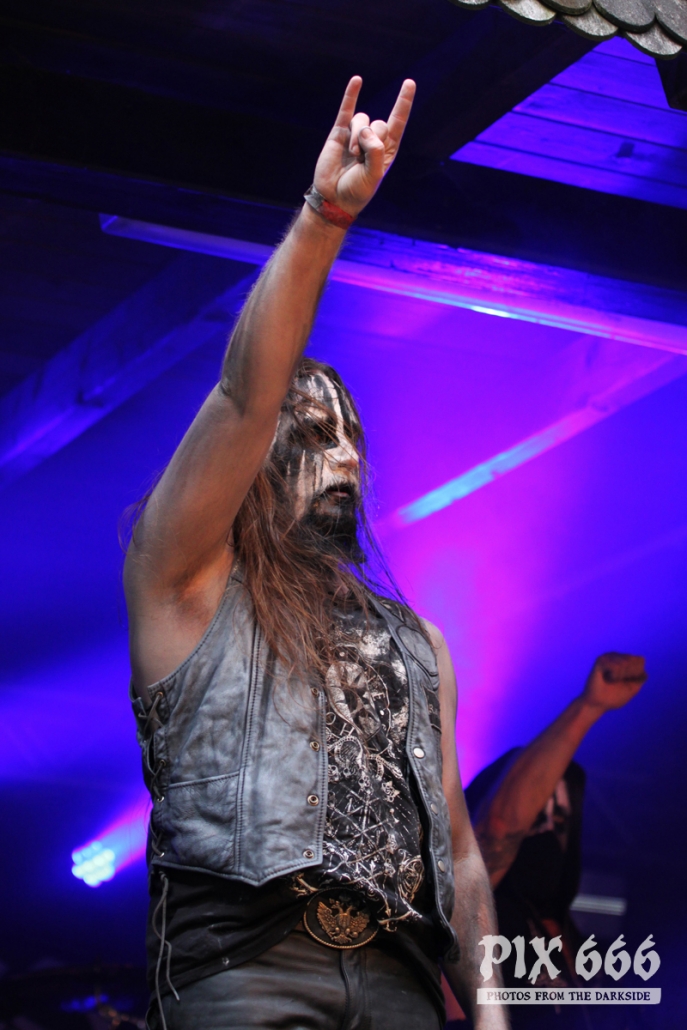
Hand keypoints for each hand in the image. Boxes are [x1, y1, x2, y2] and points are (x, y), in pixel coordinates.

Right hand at [312, 76, 415, 217]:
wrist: (333, 198)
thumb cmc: (357, 191)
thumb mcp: (373, 175)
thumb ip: (375, 151)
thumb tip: (365, 129)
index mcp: (386, 150)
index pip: (397, 122)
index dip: (403, 103)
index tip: (409, 83)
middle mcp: (372, 140)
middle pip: (378, 123)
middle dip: (370, 138)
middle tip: (360, 157)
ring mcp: (355, 135)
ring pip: (362, 119)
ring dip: (356, 136)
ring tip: (352, 154)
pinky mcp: (339, 133)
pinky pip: (346, 110)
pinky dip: (351, 95)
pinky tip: (357, 80)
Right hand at [582, 652, 646, 711]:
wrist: (598, 704)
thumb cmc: (614, 697)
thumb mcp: (633, 688)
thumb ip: (640, 678)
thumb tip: (644, 671)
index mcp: (624, 660)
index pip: (640, 660)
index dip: (637, 673)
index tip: (627, 681)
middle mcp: (616, 655)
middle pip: (634, 661)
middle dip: (629, 675)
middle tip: (617, 681)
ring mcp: (608, 657)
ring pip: (625, 663)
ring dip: (620, 677)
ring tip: (611, 680)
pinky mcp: (601, 660)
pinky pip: (616, 667)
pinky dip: (614, 676)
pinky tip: (606, 678)